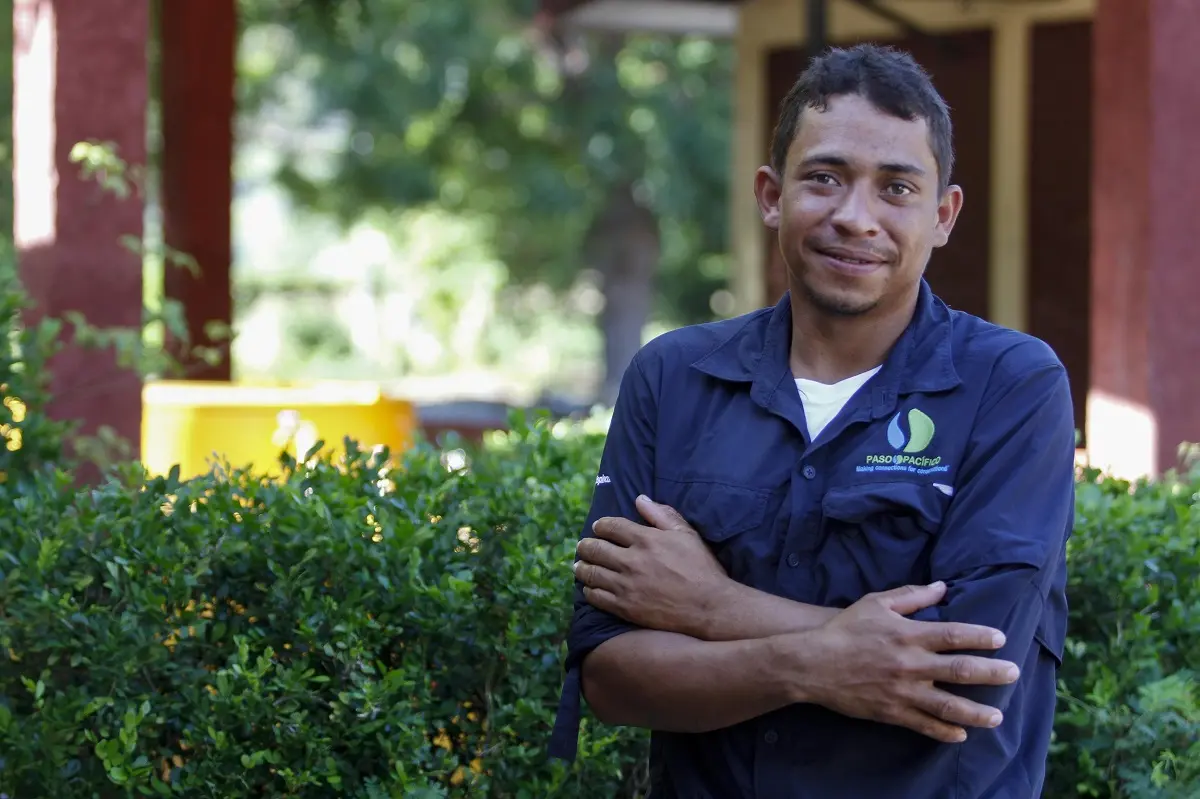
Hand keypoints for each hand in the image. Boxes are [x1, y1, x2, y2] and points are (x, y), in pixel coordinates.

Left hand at [574, 495, 731, 638]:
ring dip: (582, 567)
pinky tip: (589, 588)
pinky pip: (597, 597)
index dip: (601, 526)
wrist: (708, 606)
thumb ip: (661, 515)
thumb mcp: (686, 535)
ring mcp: (626, 586)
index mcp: (646, 539)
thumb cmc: (701, 568)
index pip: (611, 527)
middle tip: (582, 546)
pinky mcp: (625, 608)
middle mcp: (631, 561)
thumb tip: (639, 499)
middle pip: (596, 549)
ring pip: (592, 573)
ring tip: (579, 566)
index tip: (597, 528)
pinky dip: (589, 590)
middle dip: (585, 546)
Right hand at [792, 582, 1018, 742]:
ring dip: (976, 712)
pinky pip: (923, 724)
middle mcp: (910, 664)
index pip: (954, 635)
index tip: (1000, 639)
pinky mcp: (891, 711)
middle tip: (1013, 674)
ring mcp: (902, 691)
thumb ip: (911, 597)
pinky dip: (944, 732)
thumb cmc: (845, 629)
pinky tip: (960, 735)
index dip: (980, 637)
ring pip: (948, 705)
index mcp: (908, 635)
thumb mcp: (876, 604)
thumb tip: (942, 587)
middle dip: (991, 673)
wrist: (813, 662)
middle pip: (960, 670)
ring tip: (997, 716)